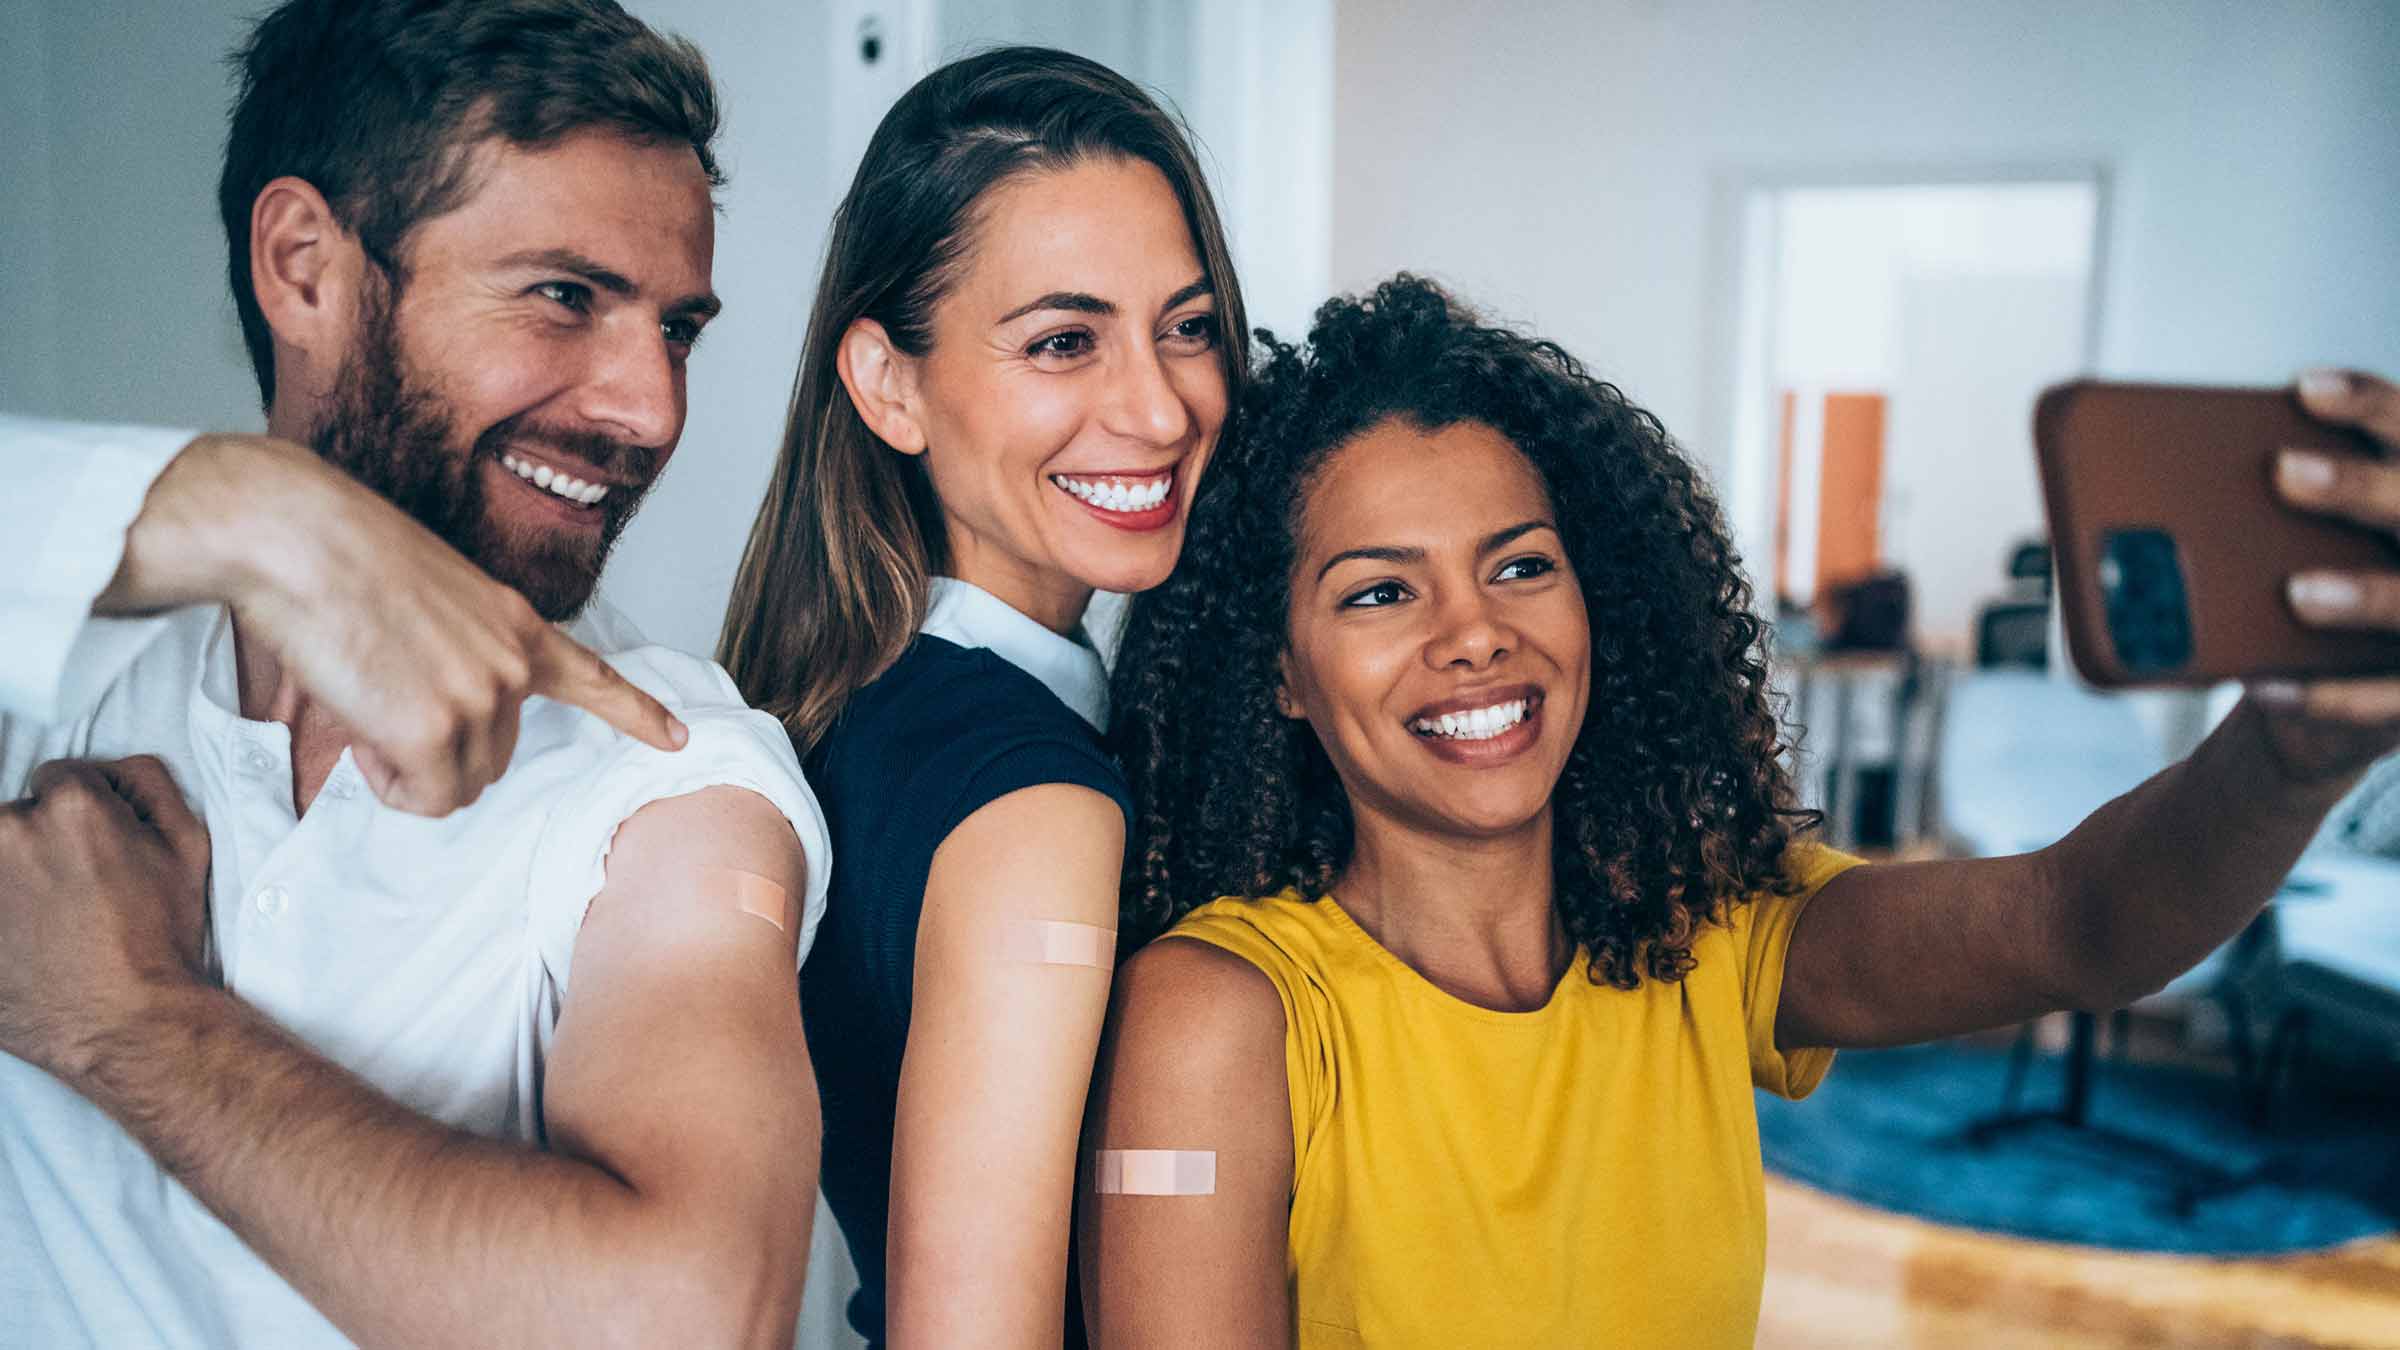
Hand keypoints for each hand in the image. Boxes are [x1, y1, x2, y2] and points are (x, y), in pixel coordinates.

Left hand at [0, 756, 210, 1081]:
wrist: (124, 1022)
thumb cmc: (160, 937)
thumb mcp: (188, 846)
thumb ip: (149, 783)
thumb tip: (111, 768)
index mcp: (70, 806)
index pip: (59, 779)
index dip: (82, 815)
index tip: (92, 852)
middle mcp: (8, 831)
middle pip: (14, 817)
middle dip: (38, 844)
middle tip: (71, 893)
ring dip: (11, 876)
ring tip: (41, 920)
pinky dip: (2, 913)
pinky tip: (21, 935)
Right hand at [111, 434, 684, 815]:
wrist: (296, 535)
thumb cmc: (342, 558)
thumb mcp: (433, 601)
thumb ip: (458, 657)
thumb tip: (437, 719)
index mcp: (516, 624)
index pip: (593, 678)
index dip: (638, 714)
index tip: (679, 738)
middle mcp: (512, 665)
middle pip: (493, 760)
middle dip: (437, 751)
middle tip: (382, 695)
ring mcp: (481, 698)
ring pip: (456, 787)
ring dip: (407, 767)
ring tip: (368, 698)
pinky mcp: (434, 731)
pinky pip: (422, 798)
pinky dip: (387, 781)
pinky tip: (360, 724)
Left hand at [2254, 370, 2399, 781]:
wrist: (2330, 698)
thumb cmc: (2303, 590)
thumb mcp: (2281, 545)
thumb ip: (2247, 512)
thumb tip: (2140, 489)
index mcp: (2399, 497)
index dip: (2366, 405)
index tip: (2303, 388)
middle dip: (2355, 486)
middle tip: (2283, 471)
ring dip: (2360, 595)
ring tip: (2295, 592)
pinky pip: (2381, 697)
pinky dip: (2325, 696)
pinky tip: (2265, 686)